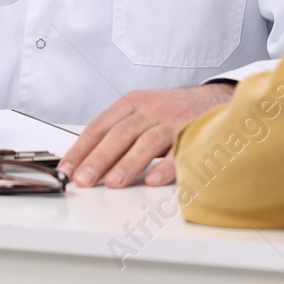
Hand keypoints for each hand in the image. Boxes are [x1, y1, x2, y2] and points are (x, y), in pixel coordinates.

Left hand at [60, 83, 234, 188]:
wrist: (215, 100)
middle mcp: (151, 109)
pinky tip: (153, 180)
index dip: (81, 149)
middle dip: (99, 158)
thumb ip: (118, 132)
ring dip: (128, 163)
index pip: (100, 126)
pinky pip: (179, 151)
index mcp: (133, 103)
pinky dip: (165, 167)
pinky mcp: (195, 134)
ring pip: (146, 141)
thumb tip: (85, 162)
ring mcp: (173, 121)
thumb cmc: (173, 111)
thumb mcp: (142, 111)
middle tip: (84, 180)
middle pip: (120, 134)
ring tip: (113, 183)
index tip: (68, 169)